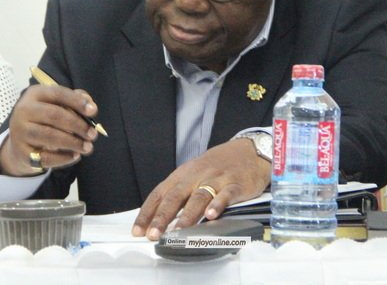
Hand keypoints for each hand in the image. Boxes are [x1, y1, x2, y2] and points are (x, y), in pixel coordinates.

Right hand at [0, 84, 98, 175]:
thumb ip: (75, 100)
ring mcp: (20, 131)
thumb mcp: (57, 104)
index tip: (93, 111)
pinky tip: (75, 156)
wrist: (20, 141)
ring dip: (72, 142)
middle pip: (54, 115)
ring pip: (50, 136)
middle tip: (93, 134)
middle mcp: (24, 110)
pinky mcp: (21, 152)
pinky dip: (63, 158)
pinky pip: (45, 156)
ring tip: (87, 147)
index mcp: (35, 94)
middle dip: (77, 125)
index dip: (77, 101)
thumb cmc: (44, 118)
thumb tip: (91, 107)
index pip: (58, 93)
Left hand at [131, 139, 269, 239]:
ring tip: (178, 230)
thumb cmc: (217, 166)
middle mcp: (196, 176)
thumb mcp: (193, 176)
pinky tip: (211, 215)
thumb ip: (179, 196)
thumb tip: (160, 220)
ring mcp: (215, 180)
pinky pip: (225, 195)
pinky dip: (217, 205)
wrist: (248, 151)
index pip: (159, 194)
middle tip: (153, 234)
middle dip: (162, 217)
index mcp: (182, 175)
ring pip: (198, 197)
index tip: (137, 230)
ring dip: (187, 215)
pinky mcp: (234, 185)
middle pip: (175, 197)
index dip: (147, 213)